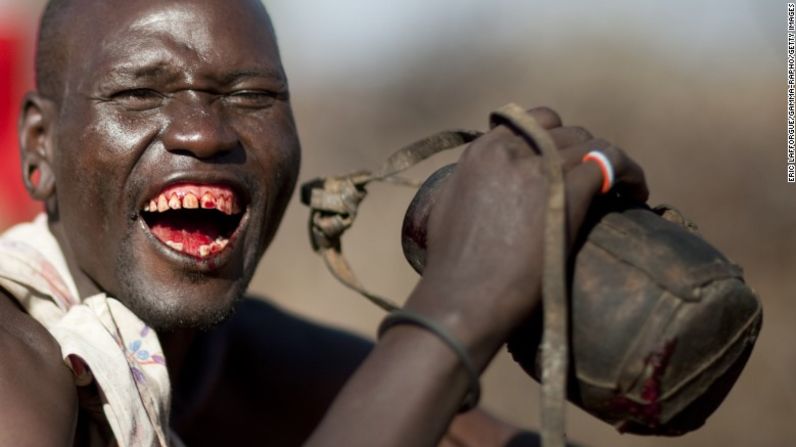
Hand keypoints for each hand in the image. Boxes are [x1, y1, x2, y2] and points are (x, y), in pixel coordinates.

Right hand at [406, 106, 647, 365]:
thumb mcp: (447, 210)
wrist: (463, 297)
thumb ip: (468, 187)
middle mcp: (511, 150)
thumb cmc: (453, 269)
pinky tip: (637, 194)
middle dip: (582, 154)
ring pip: (591, 144)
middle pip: (564, 132)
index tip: (563, 161)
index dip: (552, 139)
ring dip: (611, 163)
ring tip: (624, 187)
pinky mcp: (568, 191)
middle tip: (593, 182)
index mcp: (482, 153)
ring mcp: (541, 168)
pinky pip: (611, 164)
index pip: (529, 122)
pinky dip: (630, 175)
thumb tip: (480, 187)